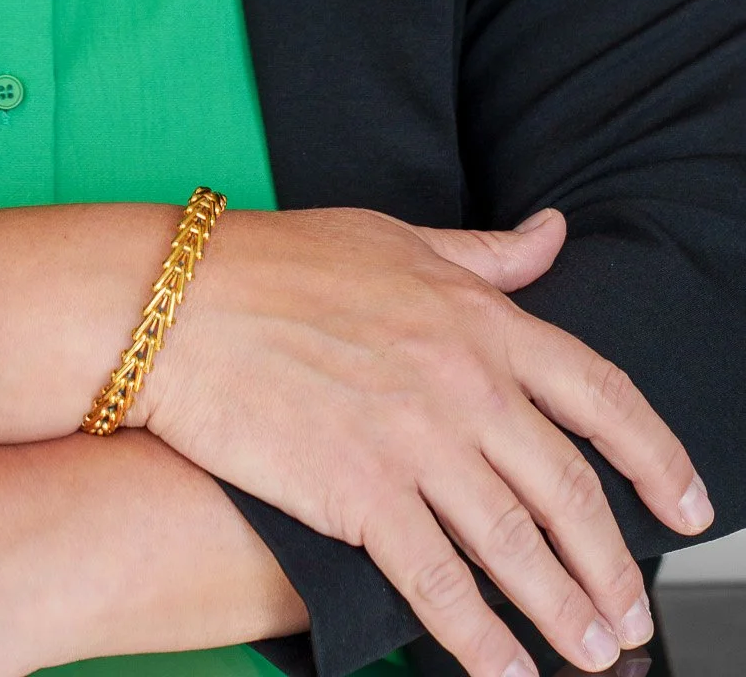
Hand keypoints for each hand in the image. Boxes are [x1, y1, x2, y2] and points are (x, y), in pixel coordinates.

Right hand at [135, 205, 708, 676]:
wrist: (180, 300)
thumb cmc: (276, 261)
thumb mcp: (395, 238)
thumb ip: (485, 254)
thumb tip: (552, 235)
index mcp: (479, 318)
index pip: (602, 394)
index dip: (658, 458)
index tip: (688, 506)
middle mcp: (464, 381)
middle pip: (570, 489)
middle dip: (614, 564)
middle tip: (634, 615)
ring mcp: (415, 441)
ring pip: (519, 546)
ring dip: (566, 613)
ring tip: (594, 654)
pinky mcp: (361, 494)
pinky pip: (441, 584)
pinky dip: (481, 639)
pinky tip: (504, 671)